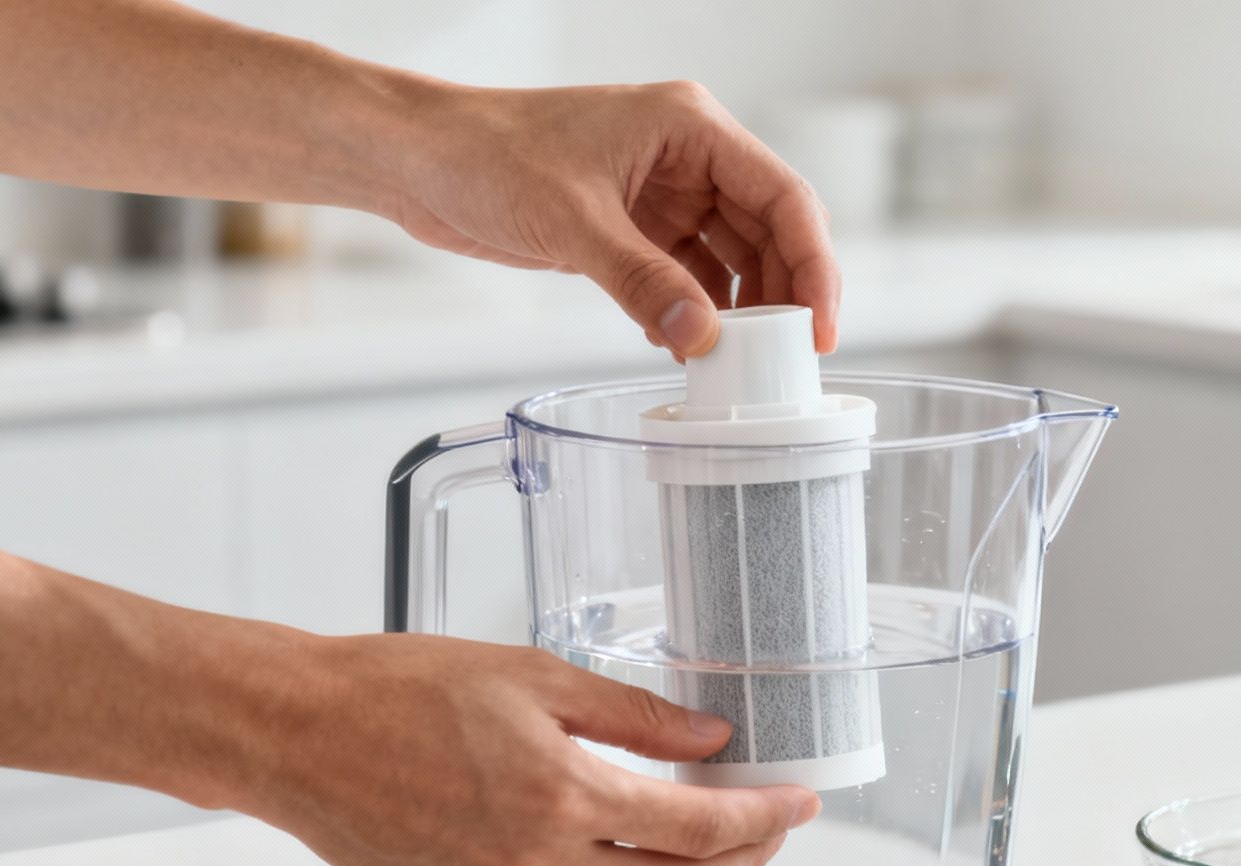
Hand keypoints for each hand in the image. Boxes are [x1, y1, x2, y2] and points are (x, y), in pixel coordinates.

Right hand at [242, 633, 819, 865]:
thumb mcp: (532, 673)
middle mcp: (535, 862)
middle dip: (743, 862)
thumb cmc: (397, 689)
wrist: (298, 734)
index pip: (699, 828)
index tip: (799, 801)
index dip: (764, 819)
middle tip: (770, 827)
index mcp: (559, 793)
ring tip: (708, 847)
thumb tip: (709, 740)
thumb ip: (633, 713)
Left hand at [384, 79, 840, 357]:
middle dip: (782, 297)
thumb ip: (642, 282)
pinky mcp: (631, 229)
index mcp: (691, 127)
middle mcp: (687, 158)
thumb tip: (701, 337)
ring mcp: (661, 195)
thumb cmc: (487, 153)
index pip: (784, 197)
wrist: (420, 161)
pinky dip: (692, 313)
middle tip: (787, 360)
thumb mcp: (572, 222)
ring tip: (737, 362)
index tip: (820, 327)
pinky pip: (686, 277)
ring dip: (738, 311)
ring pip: (731, 260)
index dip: (813, 266)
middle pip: (768, 233)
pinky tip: (684, 346)